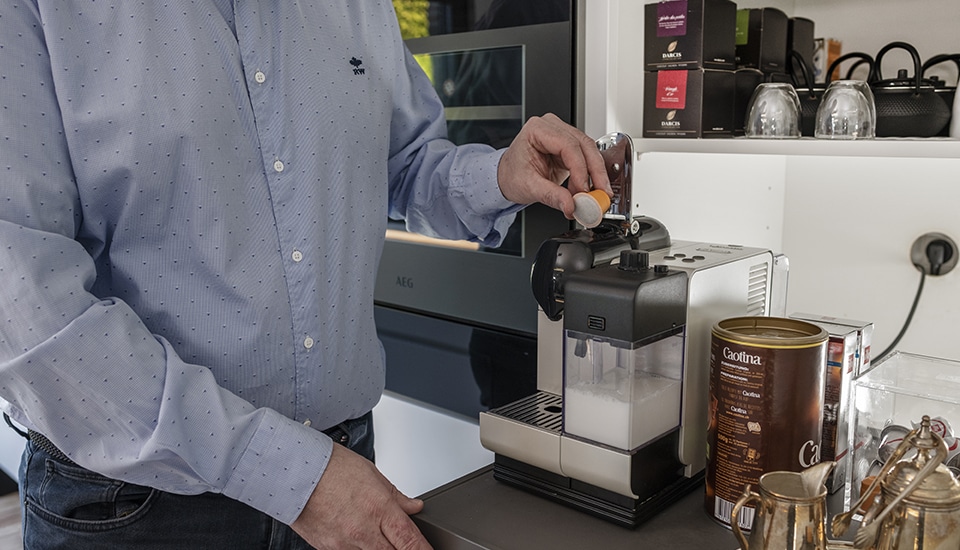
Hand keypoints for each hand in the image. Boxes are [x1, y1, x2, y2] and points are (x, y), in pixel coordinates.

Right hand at [291, 444, 431, 549]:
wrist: (294, 470)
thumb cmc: (330, 466)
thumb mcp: (371, 474)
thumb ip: (396, 496)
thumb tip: (414, 507)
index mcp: (379, 508)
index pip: (410, 541)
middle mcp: (363, 530)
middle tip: (403, 542)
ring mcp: (344, 543)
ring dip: (378, 547)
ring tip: (376, 533)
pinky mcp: (327, 548)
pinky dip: (358, 547)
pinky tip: (357, 534)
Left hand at [497, 113, 610, 218]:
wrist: (508, 176)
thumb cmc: (512, 175)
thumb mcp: (529, 187)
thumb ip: (551, 196)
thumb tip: (571, 205)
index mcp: (537, 130)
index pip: (568, 145)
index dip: (580, 169)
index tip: (584, 190)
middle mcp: (552, 127)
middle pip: (584, 145)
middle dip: (595, 172)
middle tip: (601, 193)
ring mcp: (562, 134)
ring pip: (590, 150)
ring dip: (595, 174)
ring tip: (594, 195)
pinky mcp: (570, 146)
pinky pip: (587, 157)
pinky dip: (591, 174)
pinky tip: (588, 189)